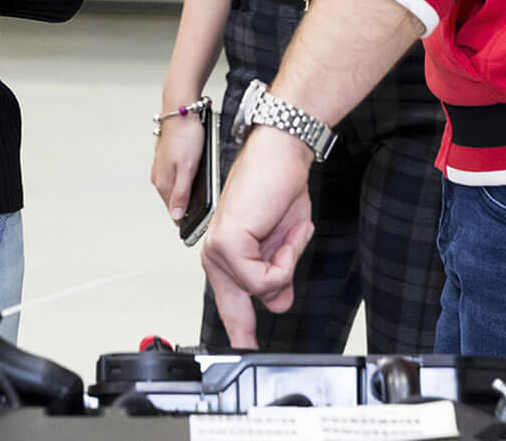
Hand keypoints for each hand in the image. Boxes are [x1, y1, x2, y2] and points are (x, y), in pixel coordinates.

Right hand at [150, 113, 205, 221]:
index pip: (173, 211)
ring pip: (173, 189)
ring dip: (183, 195)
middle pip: (173, 201)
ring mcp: (161, 167)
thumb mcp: (187, 168)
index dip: (185, 220)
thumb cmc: (186, 135)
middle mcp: (159, 177)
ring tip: (196, 198)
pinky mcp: (166, 158)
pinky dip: (183, 181)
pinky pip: (175, 177)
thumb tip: (175, 216)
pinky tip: (191, 178)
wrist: (180, 111)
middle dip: (185, 208)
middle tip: (200, 216)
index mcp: (163, 183)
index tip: (196, 226)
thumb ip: (180, 194)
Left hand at [200, 127, 314, 348]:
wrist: (281, 155)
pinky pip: (267, 277)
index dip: (239, 330)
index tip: (243, 351)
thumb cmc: (280, 188)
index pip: (229, 303)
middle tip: (266, 300)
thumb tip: (278, 302)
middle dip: (263, 303)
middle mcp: (216, 254)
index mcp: (226, 254)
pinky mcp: (228, 245)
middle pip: (239, 306)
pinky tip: (287, 230)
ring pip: (262, 289)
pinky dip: (287, 257)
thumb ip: (277, 276)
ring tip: (288, 231)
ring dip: (287, 262)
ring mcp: (219, 250)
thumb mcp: (285, 243)